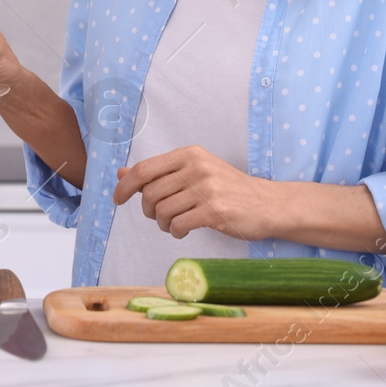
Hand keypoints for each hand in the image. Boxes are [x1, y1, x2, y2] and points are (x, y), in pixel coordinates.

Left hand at [112, 146, 277, 242]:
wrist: (267, 203)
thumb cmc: (227, 188)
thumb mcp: (193, 171)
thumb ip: (158, 172)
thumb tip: (121, 172)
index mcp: (189, 154)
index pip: (144, 168)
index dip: (125, 185)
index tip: (118, 198)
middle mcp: (196, 168)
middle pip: (150, 193)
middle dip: (148, 210)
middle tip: (159, 216)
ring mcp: (206, 189)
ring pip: (162, 211)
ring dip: (163, 223)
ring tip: (174, 224)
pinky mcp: (214, 212)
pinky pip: (178, 225)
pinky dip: (175, 232)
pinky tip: (184, 231)